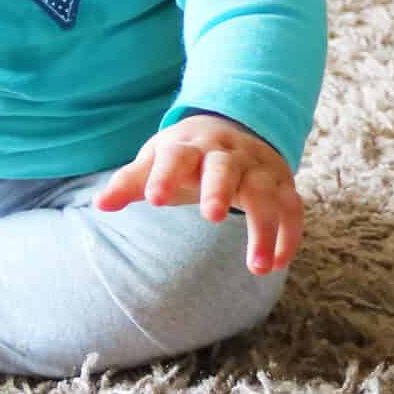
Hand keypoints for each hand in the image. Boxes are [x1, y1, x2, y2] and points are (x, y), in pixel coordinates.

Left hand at [95, 114, 302, 274]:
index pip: (176, 157)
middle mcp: (227, 154)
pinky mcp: (281, 183)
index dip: (165, 175)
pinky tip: (277, 263)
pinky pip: (292, 207)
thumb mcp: (157, 159)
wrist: (232, 126)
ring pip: (265, 192)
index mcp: (190, 146)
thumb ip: (131, 182)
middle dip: (219, 189)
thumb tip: (101, 204)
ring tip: (256, 267)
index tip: (153, 199)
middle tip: (212, 216)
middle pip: (224, 168)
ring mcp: (257, 168)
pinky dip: (289, 235)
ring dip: (263, 228)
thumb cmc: (186, 155)